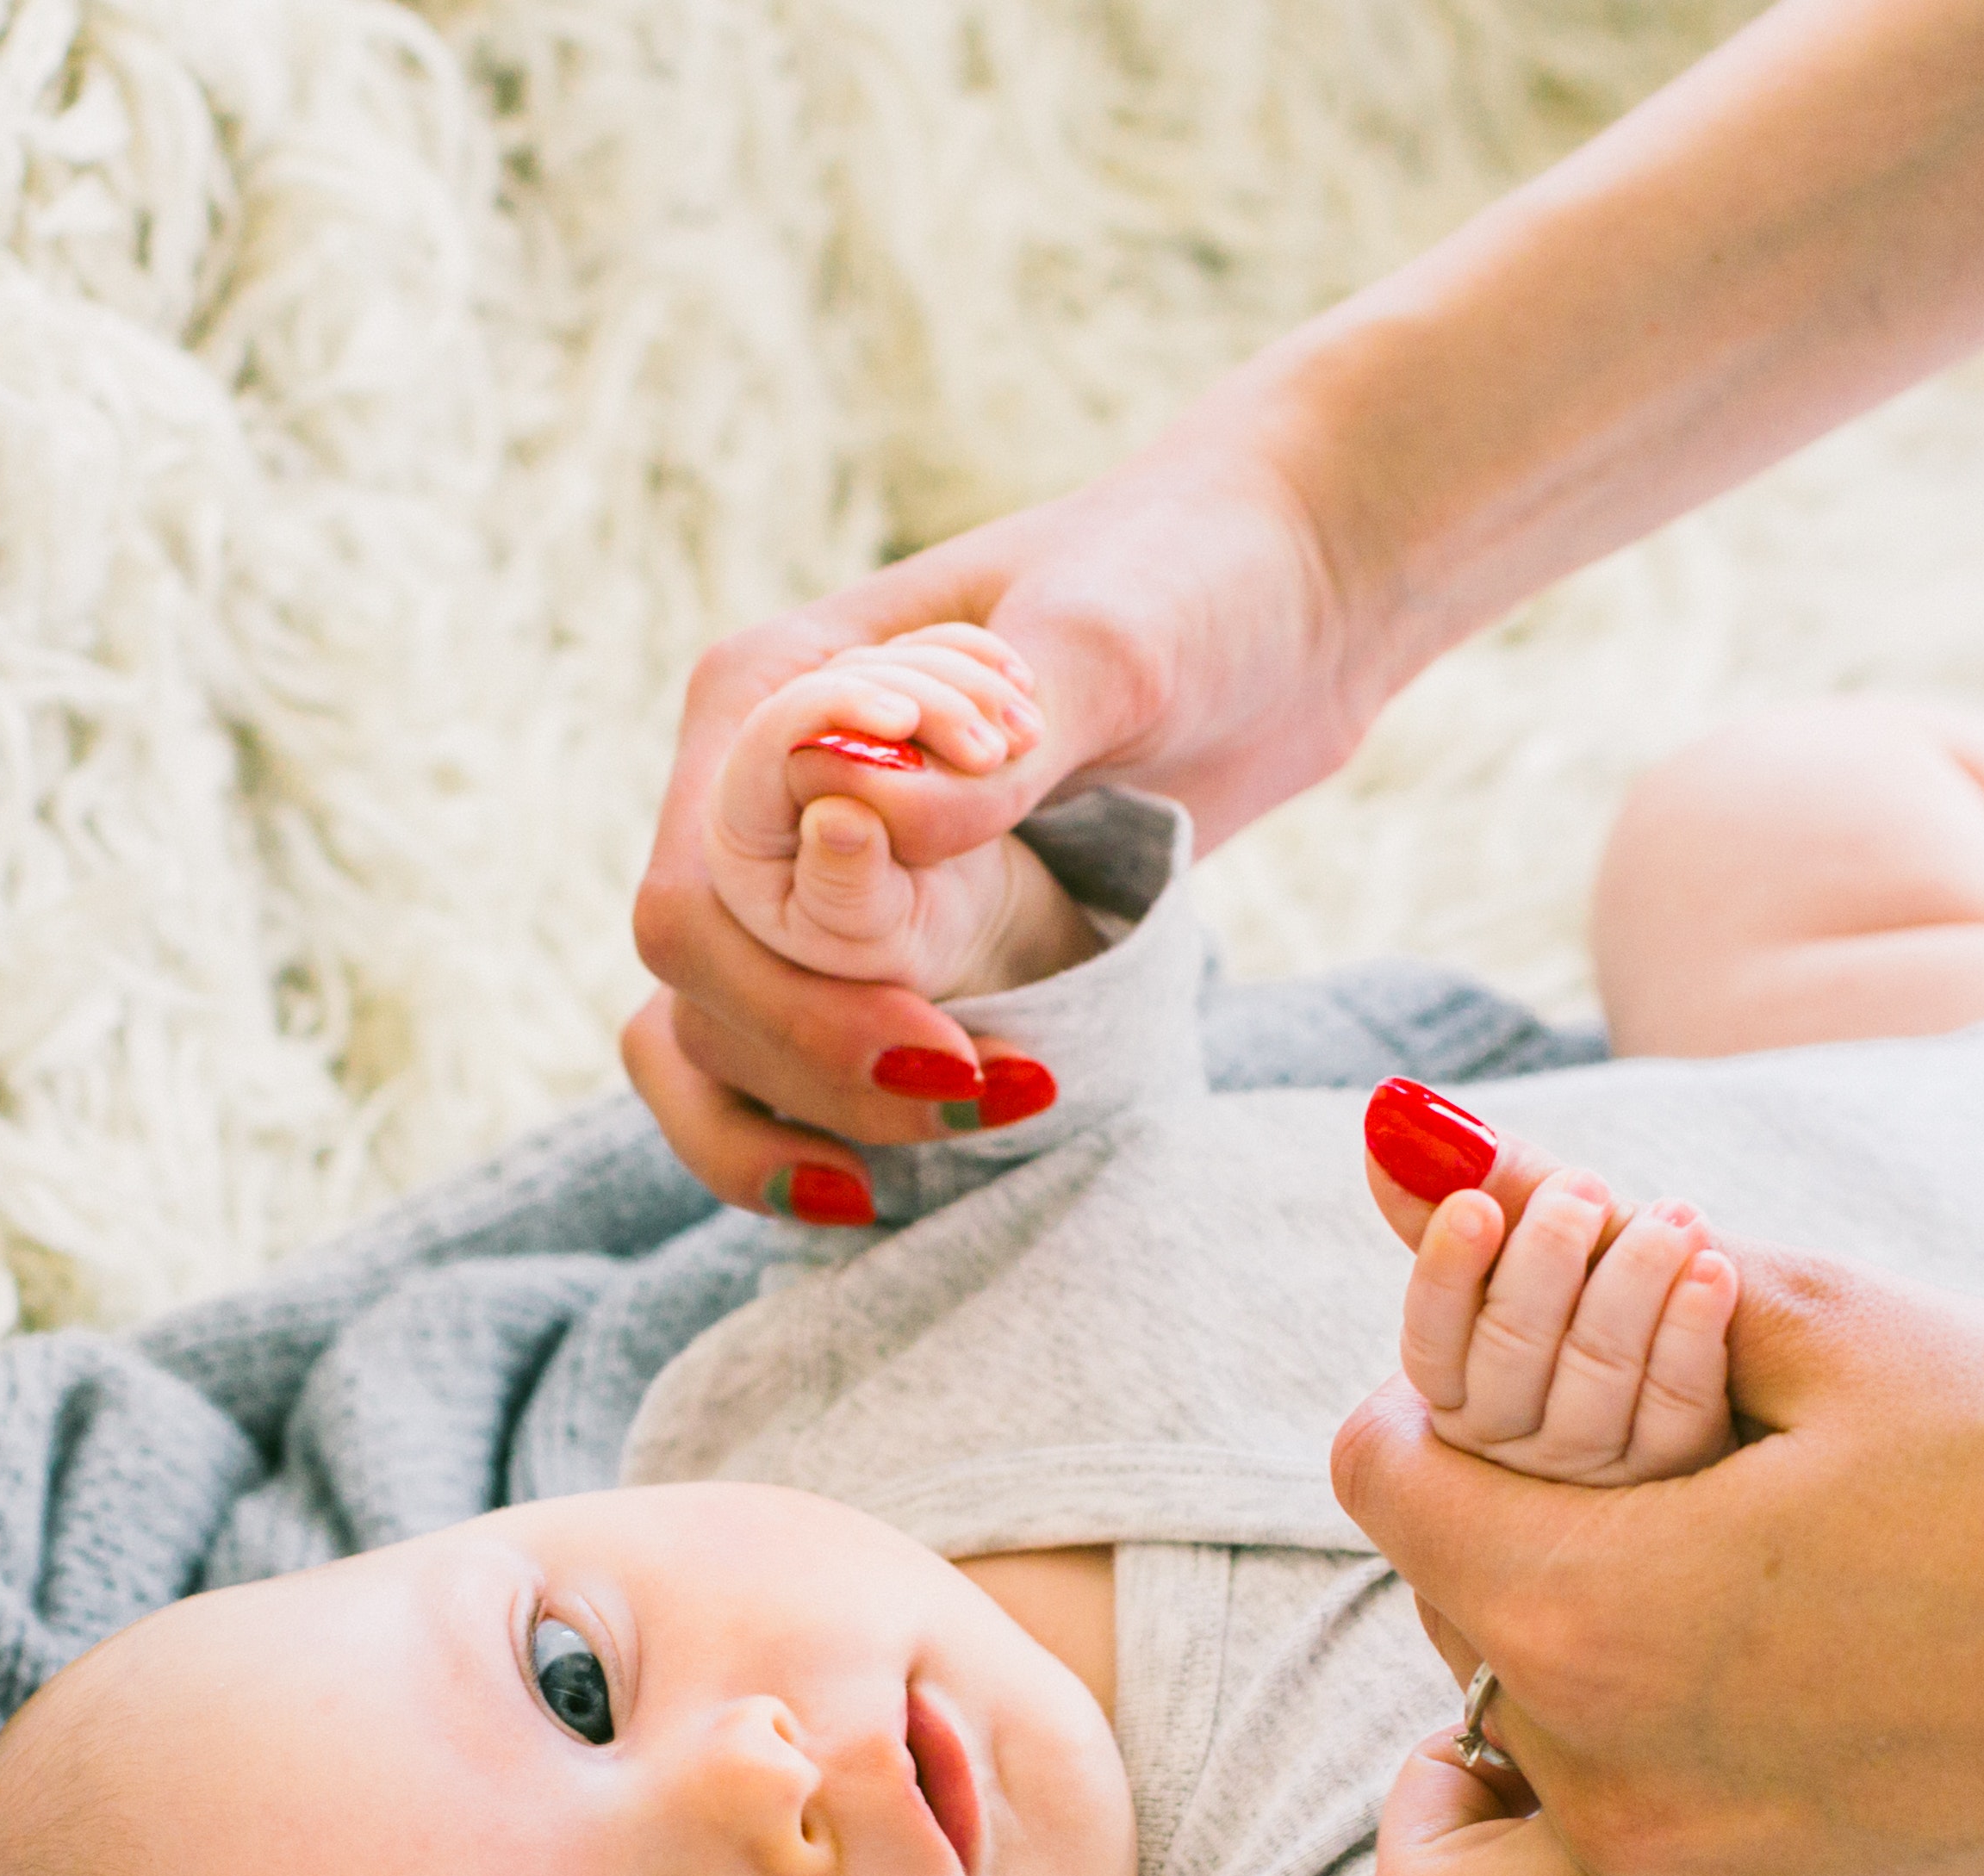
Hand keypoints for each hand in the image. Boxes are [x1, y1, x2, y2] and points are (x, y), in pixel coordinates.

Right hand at [621, 409, 1380, 1217]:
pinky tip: (886, 1189)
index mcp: (768, 689)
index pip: (697, 883)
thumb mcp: (1108, 644)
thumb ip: (988, 748)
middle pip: (698, 981)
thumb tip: (855, 825)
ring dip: (810, 1117)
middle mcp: (758, 788)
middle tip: (982, 1092)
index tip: (941, 1036)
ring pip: (709, 1040)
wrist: (1286, 607)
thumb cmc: (1190, 579)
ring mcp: (807, 876)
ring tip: (966, 1133)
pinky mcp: (872, 944)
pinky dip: (809, 1137)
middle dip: (816, 1065)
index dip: (789, 989)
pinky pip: (773, 1068)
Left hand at [1333, 1248, 1983, 1875]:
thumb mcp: (1838, 1317)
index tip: (1504, 1402)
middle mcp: (1621, 1794)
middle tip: (1614, 1526)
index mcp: (1597, 1608)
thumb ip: (1599, 1246)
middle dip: (1501, 1579)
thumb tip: (1395, 1128)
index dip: (1431, 1421)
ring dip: (1455, 1826)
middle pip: (1449, 1671)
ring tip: (1517, 1750)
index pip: (1390, 1492)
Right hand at [1363, 1080, 1740, 1485]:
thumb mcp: (1543, 1238)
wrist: (1735, 1365)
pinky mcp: (1679, 1475)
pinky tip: (1713, 1272)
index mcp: (1460, 1388)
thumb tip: (1394, 1111)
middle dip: (1548, 1261)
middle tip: (1583, 1187)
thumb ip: (1478, 1188)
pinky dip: (1692, 1332)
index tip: (1474, 1206)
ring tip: (1674, 1217)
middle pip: (1511, 1355)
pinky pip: (1676, 1410)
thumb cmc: (1607, 1287)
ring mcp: (1594, 1471)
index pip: (1432, 1343)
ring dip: (1635, 1282)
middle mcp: (1513, 1441)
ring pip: (1596, 1378)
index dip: (1446, 1275)